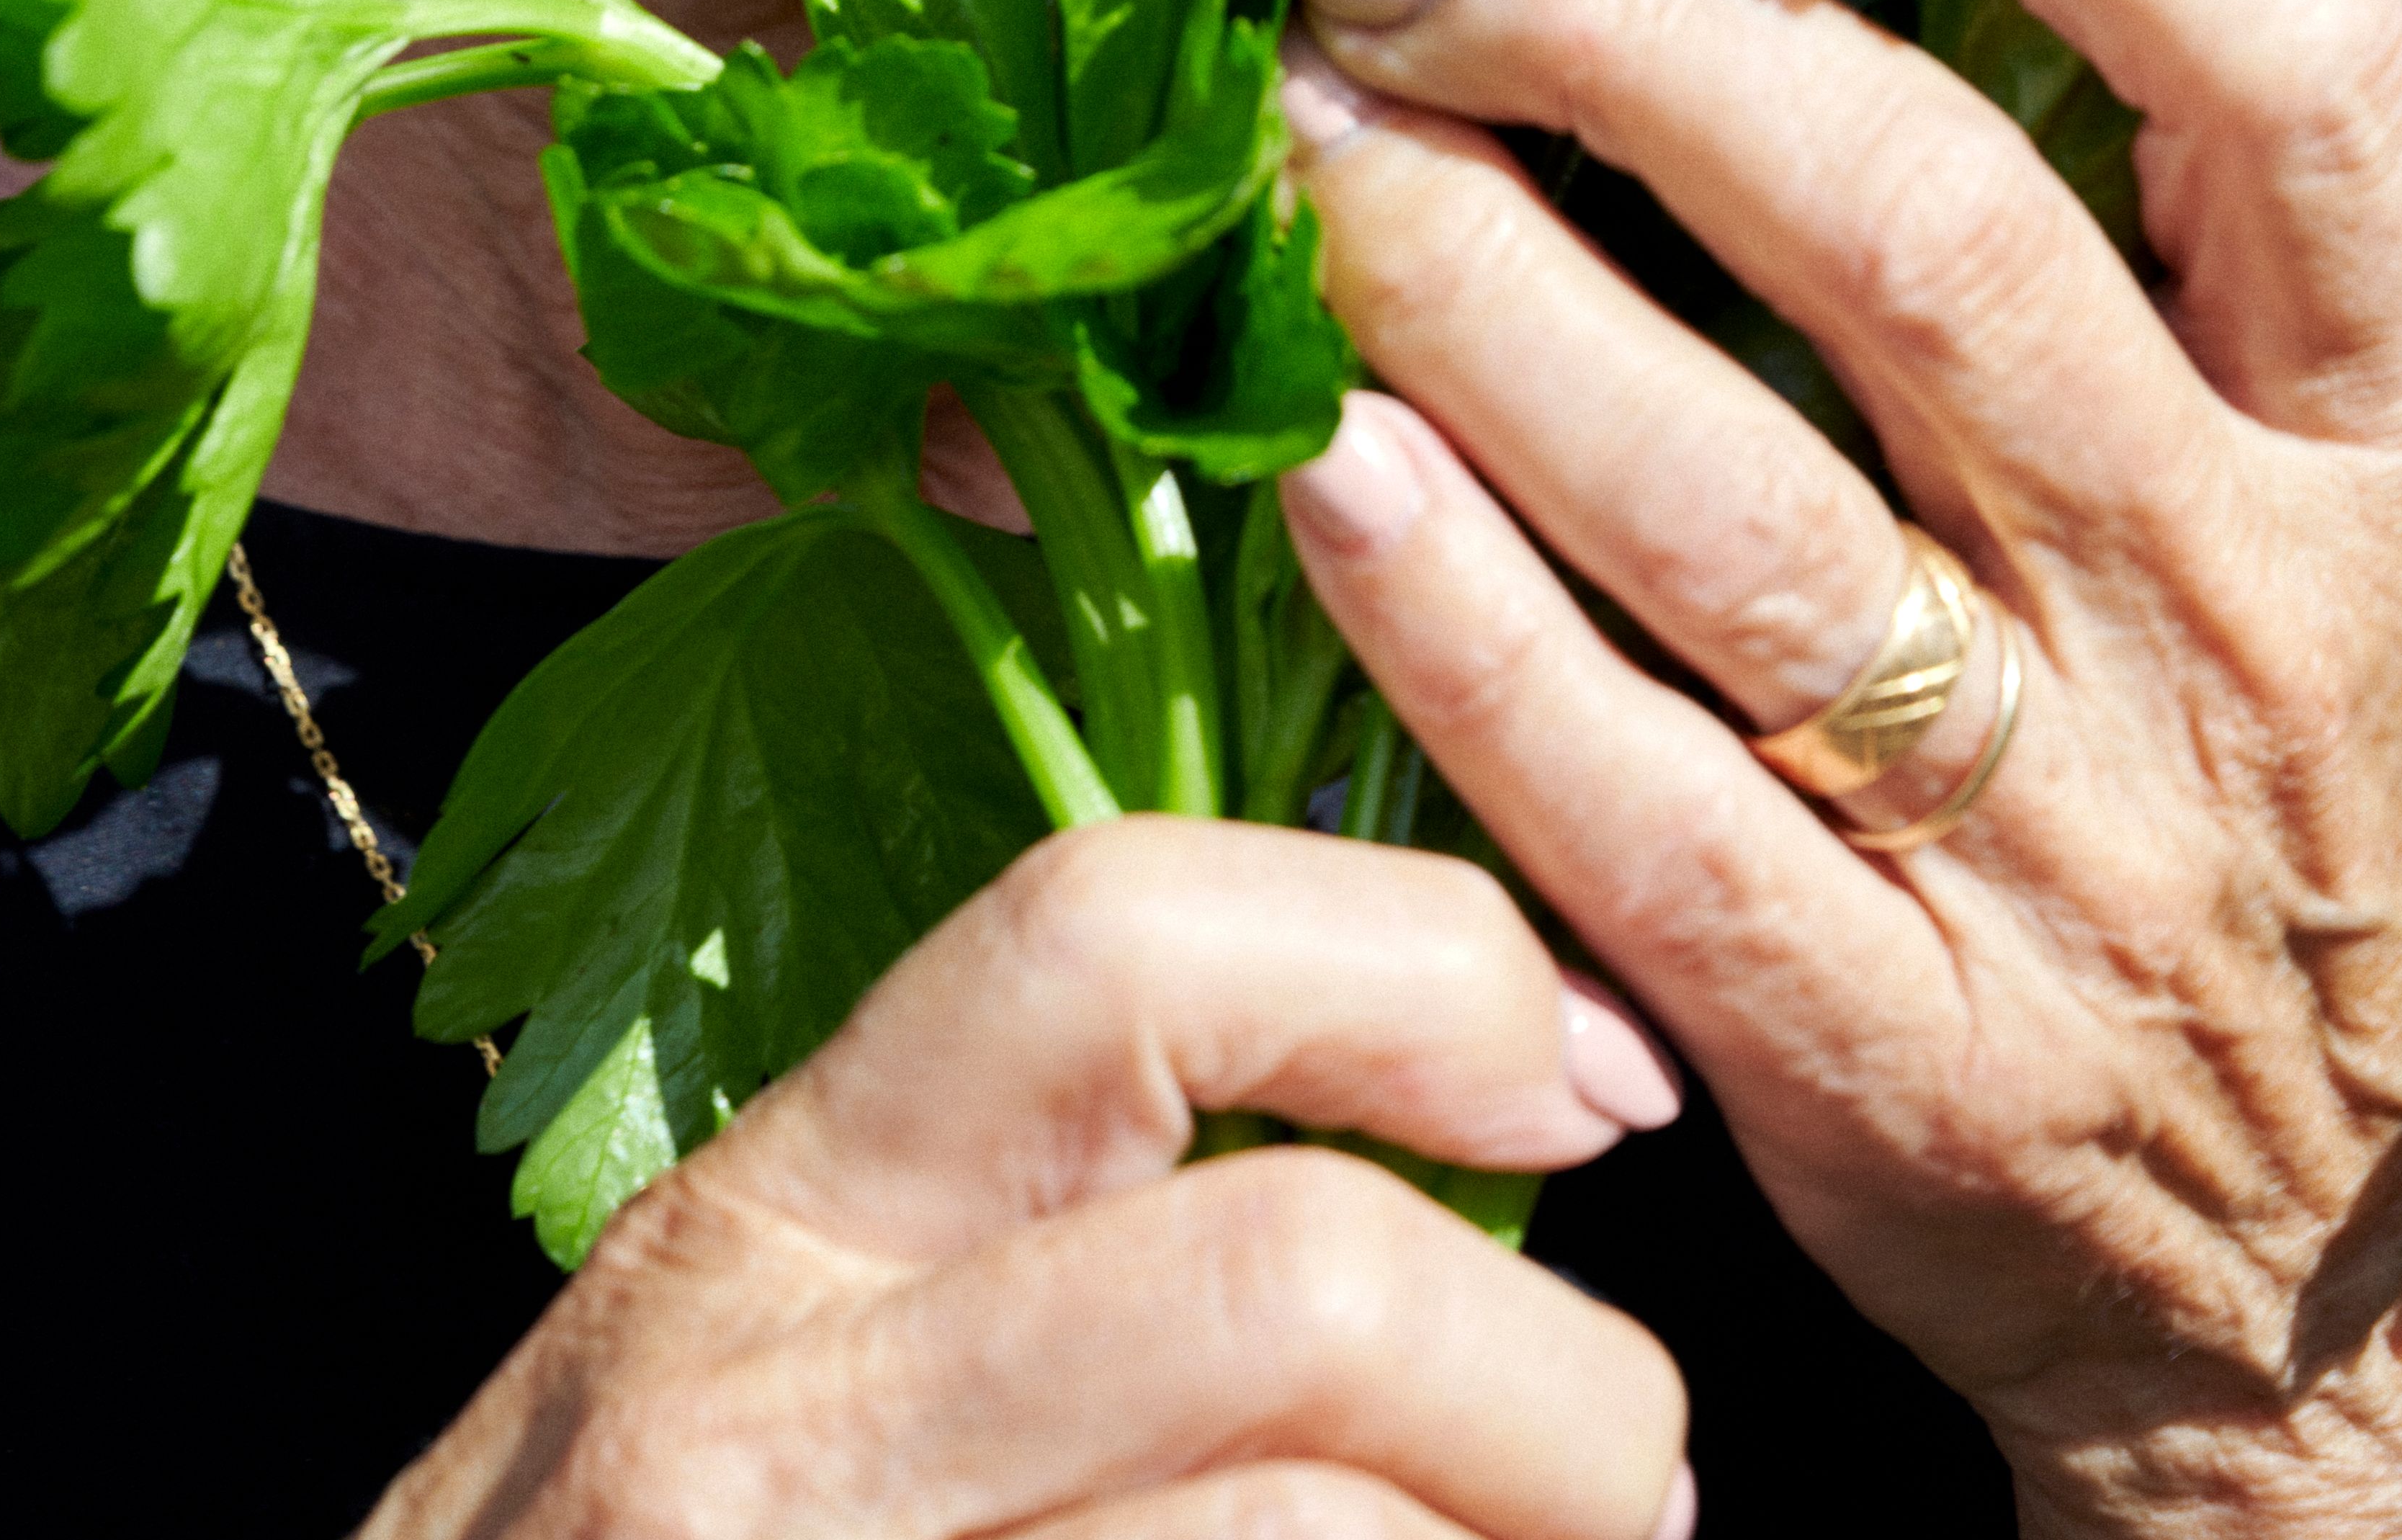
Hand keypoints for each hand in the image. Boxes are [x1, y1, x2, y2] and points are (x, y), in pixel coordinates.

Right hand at [358, 815, 1691, 1539]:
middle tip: (1628, 1469)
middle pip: (1291, 1274)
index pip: (1113, 932)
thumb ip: (1041, 1252)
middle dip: (1555, 1382)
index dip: (1419, 961)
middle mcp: (773, 1407)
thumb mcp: (781, 1392)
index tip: (1584, 1075)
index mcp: (773, 1220)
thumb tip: (1459, 1168)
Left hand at [1273, 0, 2401, 1537]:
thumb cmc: (2296, 785)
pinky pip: (1618, 793)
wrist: (2344, 1308)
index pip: (2293, 81)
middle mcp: (2247, 616)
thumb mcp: (2334, 491)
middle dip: (1616, 32)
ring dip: (1463, 280)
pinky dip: (1442, 603)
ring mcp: (2066, 853)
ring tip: (1283, 129)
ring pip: (1727, 505)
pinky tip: (1299, 442)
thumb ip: (2162, 230)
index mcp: (2392, 440)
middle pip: (1924, 240)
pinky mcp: (1888, 1057)